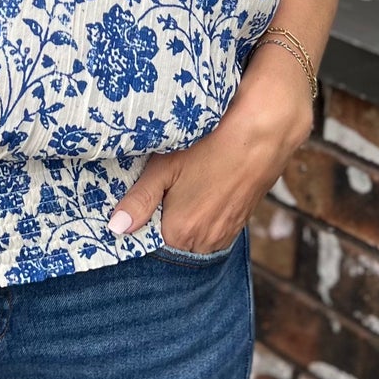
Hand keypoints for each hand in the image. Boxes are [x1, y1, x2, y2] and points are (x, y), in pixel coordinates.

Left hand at [107, 48, 314, 253]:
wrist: (262, 134)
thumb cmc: (208, 144)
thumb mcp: (164, 166)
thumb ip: (139, 199)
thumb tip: (116, 228)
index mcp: (179, 233)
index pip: (147, 241)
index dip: (141, 221)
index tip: (139, 199)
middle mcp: (202, 243)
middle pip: (171, 241)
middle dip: (162, 220)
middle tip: (161, 188)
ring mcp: (224, 236)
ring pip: (192, 236)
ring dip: (184, 219)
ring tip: (183, 187)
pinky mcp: (239, 225)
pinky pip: (212, 229)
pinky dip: (204, 216)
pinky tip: (202, 188)